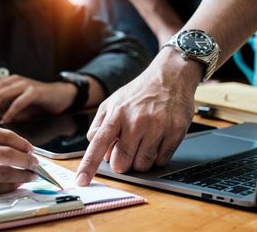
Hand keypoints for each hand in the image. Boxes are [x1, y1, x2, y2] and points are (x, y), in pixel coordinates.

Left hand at [0, 75, 76, 122]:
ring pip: (0, 95)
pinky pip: (18, 101)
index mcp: (5, 83)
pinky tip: (5, 122)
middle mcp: (12, 80)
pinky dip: (10, 112)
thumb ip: (1, 112)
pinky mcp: (35, 91)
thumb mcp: (15, 108)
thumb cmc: (37, 104)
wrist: (62, 97)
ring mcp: (23, 84)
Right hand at [0, 120, 37, 193]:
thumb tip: (20, 147)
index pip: (2, 135)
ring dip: (20, 176)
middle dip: (25, 161)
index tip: (31, 149)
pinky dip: (6, 187)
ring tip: (29, 175)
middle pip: (3, 155)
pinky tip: (14, 184)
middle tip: (35, 164)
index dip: (21, 143)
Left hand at [76, 48, 202, 185]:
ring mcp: (157, 127)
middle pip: (122, 162)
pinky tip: (157, 140)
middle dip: (121, 163)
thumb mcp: (112, 102)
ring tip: (143, 142)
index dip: (89, 165)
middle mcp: (136, 121)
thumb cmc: (138, 93)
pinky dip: (157, 157)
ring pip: (142, 165)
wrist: (170, 77)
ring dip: (140, 161)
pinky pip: (161, 161)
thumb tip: (96, 150)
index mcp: (116, 114)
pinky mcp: (175, 132)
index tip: (81, 181)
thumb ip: (99, 126)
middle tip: (126, 149)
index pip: (98, 143)